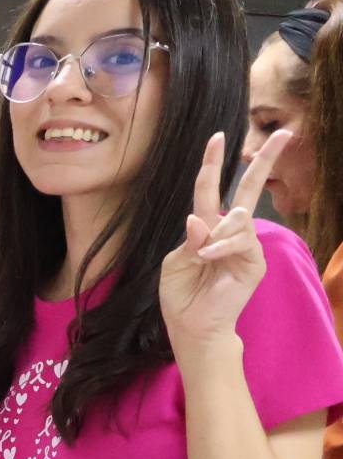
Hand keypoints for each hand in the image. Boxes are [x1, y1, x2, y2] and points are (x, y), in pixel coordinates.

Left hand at [159, 130, 292, 363]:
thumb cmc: (181, 294)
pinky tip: (209, 258)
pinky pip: (242, 242)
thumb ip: (189, 239)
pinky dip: (222, 247)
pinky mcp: (254, 262)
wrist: (191, 326)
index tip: (217, 137)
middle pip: (249, 188)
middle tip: (283, 133)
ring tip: (203, 257)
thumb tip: (200, 218)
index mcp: (206, 227)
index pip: (210, 189)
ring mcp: (245, 245)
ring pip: (239, 218)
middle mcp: (229, 231)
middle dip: (265, 160)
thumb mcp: (175, 263)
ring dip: (218, 233)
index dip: (212, 163)